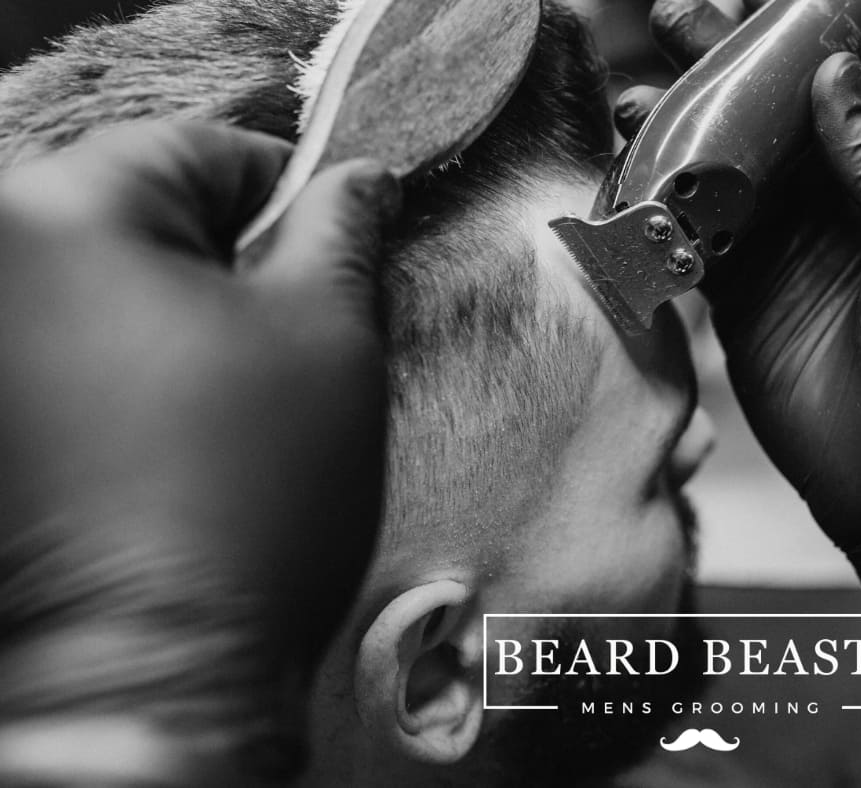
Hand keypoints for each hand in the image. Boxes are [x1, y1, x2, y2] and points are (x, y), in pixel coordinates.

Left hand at [0, 122, 397, 730]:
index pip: (198, 150)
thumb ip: (341, 232)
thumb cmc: (245, 503)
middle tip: (292, 336)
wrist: (154, 669)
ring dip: (175, 318)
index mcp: (58, 219)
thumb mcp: (329, 336)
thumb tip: (357, 182)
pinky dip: (128, 368)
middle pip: (138, 214)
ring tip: (235, 400)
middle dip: (227, 262)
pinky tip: (179, 430)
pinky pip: (68, 349)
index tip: (335, 240)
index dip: (288, 192)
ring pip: (104, 285)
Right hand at [618, 0, 860, 623]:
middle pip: (777, 113)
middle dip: (730, 64)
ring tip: (641, 90)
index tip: (764, 1)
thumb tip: (839, 80)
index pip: (857, 83)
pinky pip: (695, 237)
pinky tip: (632, 168)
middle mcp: (843, 205)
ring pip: (727, 167)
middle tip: (681, 15)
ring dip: (685, 126)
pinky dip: (662, 203)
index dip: (810, 38)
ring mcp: (788, 252)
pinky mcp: (742, 303)